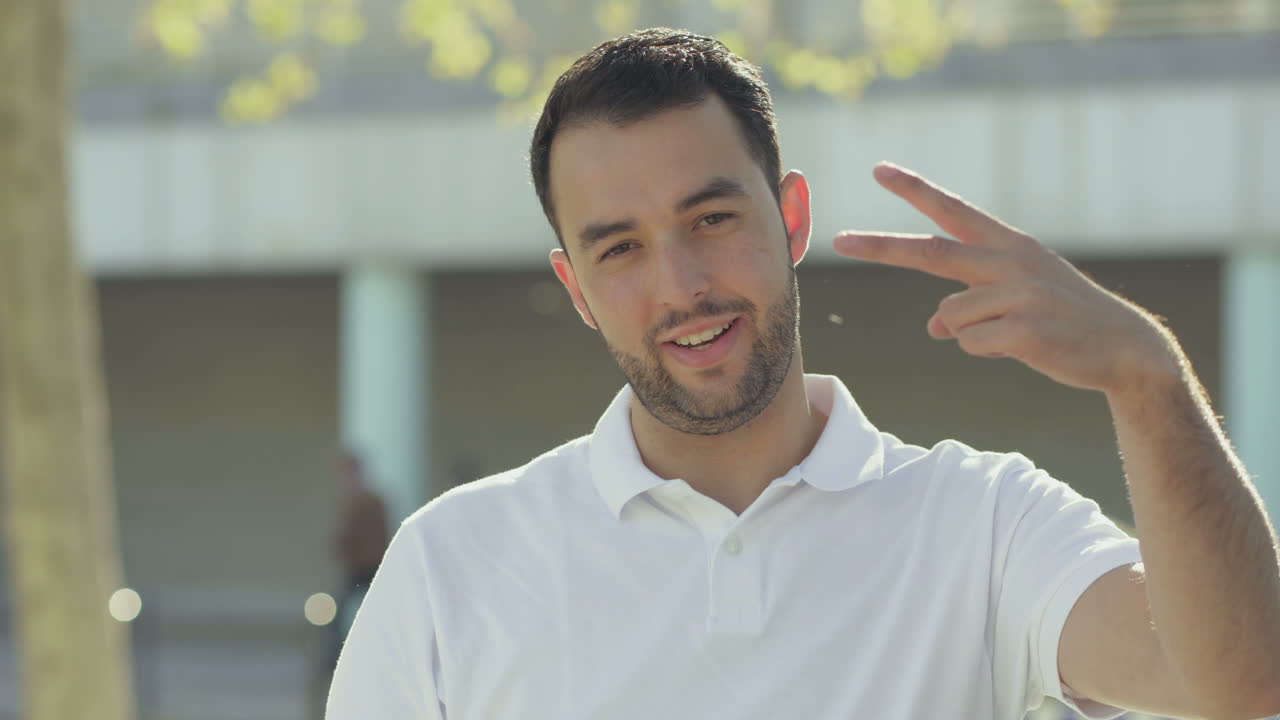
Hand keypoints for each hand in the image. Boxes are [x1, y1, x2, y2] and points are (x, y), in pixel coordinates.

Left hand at [833, 162, 1180, 395]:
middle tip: (840, 241)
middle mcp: (1010, 261)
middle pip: (932, 252)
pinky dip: (986, 351)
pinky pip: (970, 343)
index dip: (915, 190)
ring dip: (970, 333)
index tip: (879, 170)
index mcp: (1009, 244)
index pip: (953, 210)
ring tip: (1015, 332)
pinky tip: (1024, 347)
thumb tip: (935, 325)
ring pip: (950, 316)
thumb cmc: (1062, 319)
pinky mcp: (1023, 330)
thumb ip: (970, 301)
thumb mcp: (1015, 299)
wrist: (1123, 348)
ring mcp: (1018, 294)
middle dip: (882, 246)